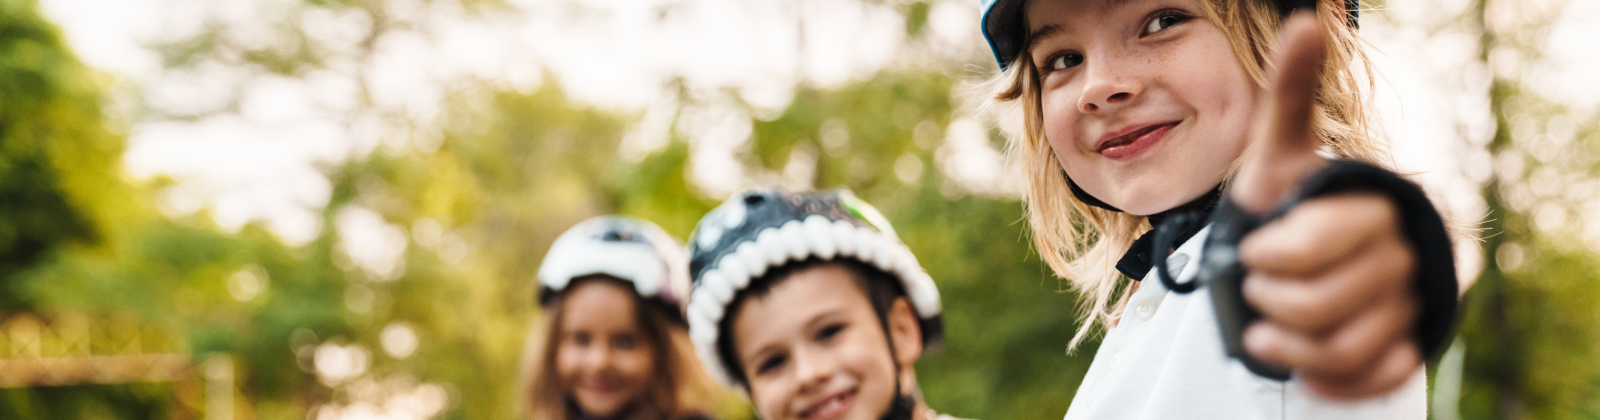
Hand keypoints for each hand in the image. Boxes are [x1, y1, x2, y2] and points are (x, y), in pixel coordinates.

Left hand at [1229, 13, 1421, 398]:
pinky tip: (1304, 365)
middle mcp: (1403, 254)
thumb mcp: (1278, 152)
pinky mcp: (1405, 348)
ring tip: (1267, 330)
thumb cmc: (1289, 202)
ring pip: (1340, 348)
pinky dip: (1330, 379)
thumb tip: (1306, 18)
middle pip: (1317, 305)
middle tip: (1257, 288)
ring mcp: (1408, 304)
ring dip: (1288, 347)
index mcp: (1374, 206)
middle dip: (1268, 302)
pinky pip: (1371, 378)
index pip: (1309, 250)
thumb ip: (1291, 92)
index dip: (1265, 258)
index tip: (1252, 250)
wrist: (1308, 260)